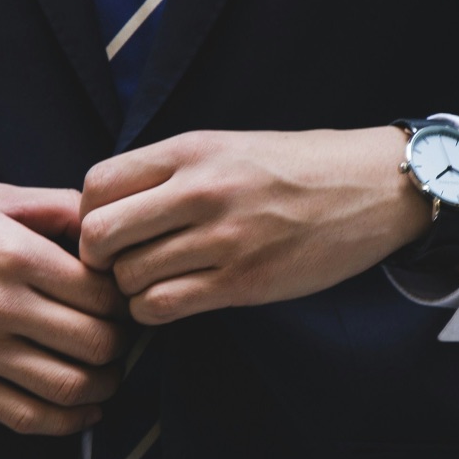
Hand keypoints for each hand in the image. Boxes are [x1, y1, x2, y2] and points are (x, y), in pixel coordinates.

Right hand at [0, 183, 129, 434]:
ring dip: (104, 385)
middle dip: (121, 343)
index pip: (100, 292)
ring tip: (108, 371)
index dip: (124, 297)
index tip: (123, 295)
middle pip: (94, 342)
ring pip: (68, 387)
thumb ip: (57, 207)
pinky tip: (84, 409)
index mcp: (12, 253)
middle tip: (122, 334)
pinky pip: (25, 416)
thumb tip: (109, 224)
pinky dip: (67, 422)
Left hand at [79, 129, 430, 324]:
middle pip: (99, 235)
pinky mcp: (244, 281)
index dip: (88, 214)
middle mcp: (200, 191)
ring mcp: (223, 239)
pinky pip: (164, 306)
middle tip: (118, 264)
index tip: (108, 228)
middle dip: (98, 257)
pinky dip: (154, 311)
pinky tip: (172, 300)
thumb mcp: (224, 147)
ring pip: (129, 278)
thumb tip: (105, 207)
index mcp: (190, 150)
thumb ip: (168, 172)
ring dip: (129, 289)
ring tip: (152, 281)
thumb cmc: (293, 168)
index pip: (96, 184)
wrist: (369, 187)